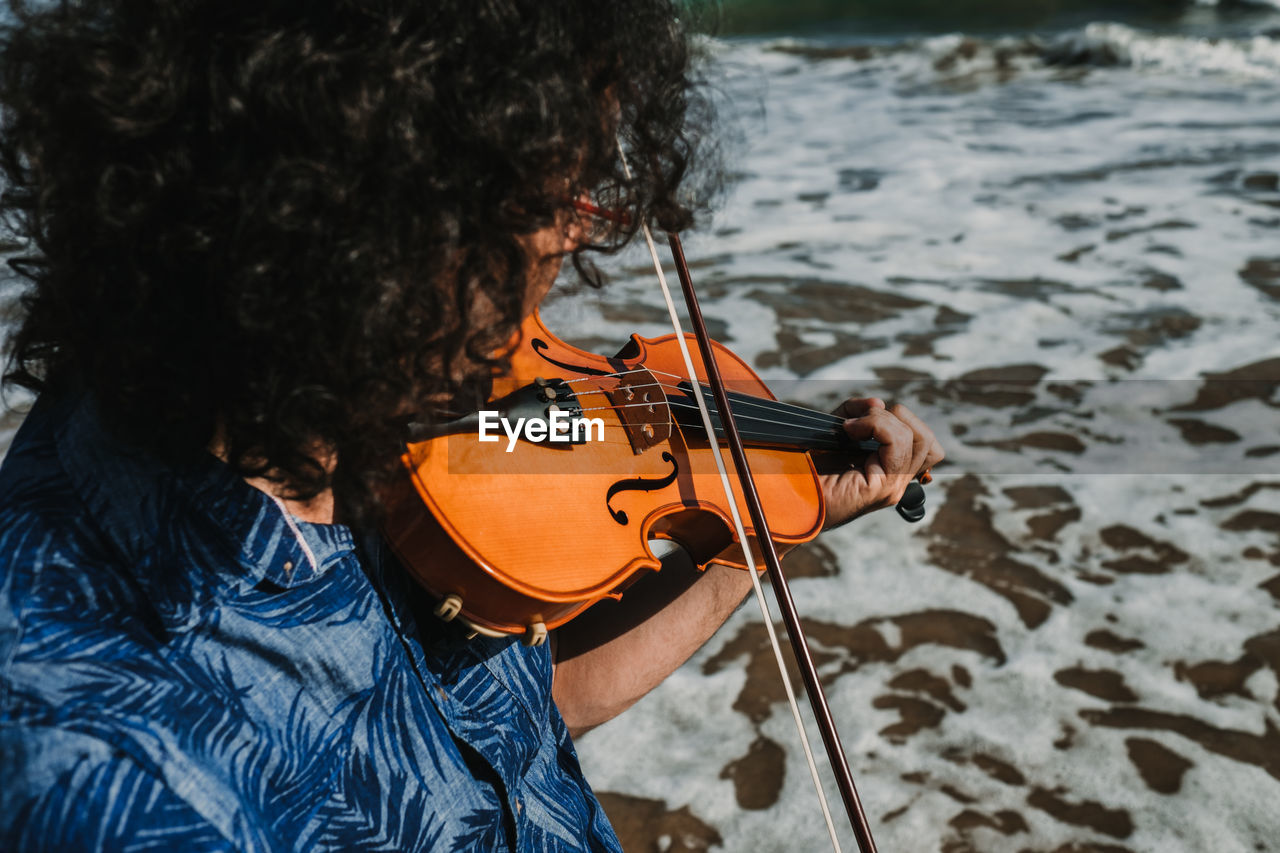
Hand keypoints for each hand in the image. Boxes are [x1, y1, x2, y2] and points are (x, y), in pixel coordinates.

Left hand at [815, 397, 943, 529]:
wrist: (787, 494)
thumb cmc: (807, 466)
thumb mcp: (836, 428)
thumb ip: (857, 411)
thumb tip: (879, 403)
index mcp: (891, 471)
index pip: (926, 443)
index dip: (900, 421)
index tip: (862, 421)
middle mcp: (898, 482)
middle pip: (927, 439)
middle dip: (896, 417)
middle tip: (859, 422)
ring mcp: (893, 487)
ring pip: (917, 438)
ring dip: (882, 420)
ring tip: (851, 427)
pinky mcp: (882, 488)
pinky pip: (898, 443)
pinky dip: (875, 425)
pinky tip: (849, 431)